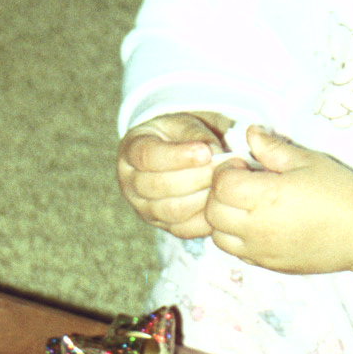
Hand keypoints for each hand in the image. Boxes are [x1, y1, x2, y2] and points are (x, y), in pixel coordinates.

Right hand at [117, 112, 231, 237]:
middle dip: (195, 177)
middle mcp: (130, 183)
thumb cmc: (178, 136)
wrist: (174, 156)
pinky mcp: (162, 225)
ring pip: (172, 211)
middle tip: (221, 167)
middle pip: (158, 187)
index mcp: (130, 150)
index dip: (176, 156)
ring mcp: (143, 208)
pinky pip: (183, 229)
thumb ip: (196, 135)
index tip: (205, 152)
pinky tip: (219, 202)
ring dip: (202, 197)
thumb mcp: (183, 124)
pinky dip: (205, 218)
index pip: (146, 157)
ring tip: (222, 183)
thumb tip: (215, 154)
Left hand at [205, 127, 352, 273]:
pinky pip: (237, 252)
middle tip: (242, 184)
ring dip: (224, 219)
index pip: (221, 185)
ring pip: (219, 236)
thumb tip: (249, 133)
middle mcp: (258, 228)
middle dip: (219, 194)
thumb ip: (272, 148)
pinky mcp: (269, 265)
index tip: (243, 166)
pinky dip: (237, 238)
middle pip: (213, 211)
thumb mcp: (307, 160)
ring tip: (247, 207)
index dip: (226, 171)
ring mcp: (262, 250)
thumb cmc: (338, 191)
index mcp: (267, 197)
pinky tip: (258, 225)